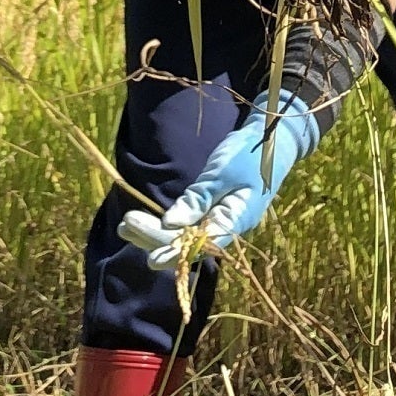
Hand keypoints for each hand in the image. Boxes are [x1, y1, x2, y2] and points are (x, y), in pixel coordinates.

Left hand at [118, 94, 323, 270]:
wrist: (272, 138)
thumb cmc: (251, 153)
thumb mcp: (223, 172)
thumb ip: (198, 199)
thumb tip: (170, 224)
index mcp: (236, 220)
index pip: (201, 245)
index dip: (175, 253)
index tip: (150, 258)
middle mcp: (227, 225)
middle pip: (187, 242)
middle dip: (156, 238)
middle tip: (125, 227)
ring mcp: (219, 218)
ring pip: (184, 233)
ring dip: (155, 231)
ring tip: (124, 227)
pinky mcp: (213, 209)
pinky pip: (187, 221)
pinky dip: (165, 221)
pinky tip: (142, 221)